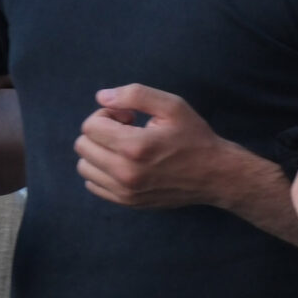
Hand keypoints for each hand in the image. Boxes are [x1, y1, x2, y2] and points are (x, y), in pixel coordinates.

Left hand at [77, 85, 224, 208]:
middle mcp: (124, 173)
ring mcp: (124, 191)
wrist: (215, 175)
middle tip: (126, 131)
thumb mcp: (172, 106)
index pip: (90, 126)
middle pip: (82, 145)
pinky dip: (102, 171)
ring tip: (125, 149)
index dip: (106, 114)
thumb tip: (101, 97)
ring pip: (84, 167)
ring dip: (99, 152)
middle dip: (100, 132)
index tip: (128, 117)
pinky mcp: (127, 202)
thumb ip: (135, 95)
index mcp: (134, 146)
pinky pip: (93, 185)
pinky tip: (125, 164)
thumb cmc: (194, 137)